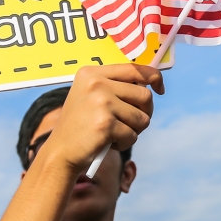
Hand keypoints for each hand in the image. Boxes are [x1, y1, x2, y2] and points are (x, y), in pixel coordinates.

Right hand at [40, 64, 163, 172]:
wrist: (60, 151)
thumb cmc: (81, 125)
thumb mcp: (91, 96)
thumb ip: (115, 87)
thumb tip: (151, 86)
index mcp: (92, 73)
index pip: (134, 69)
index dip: (154, 77)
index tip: (160, 89)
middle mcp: (96, 83)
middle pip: (145, 96)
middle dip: (144, 114)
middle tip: (130, 124)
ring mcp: (101, 103)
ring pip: (142, 118)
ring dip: (133, 131)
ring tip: (115, 134)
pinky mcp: (105, 124)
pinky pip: (132, 135)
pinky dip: (125, 143)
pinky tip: (108, 143)